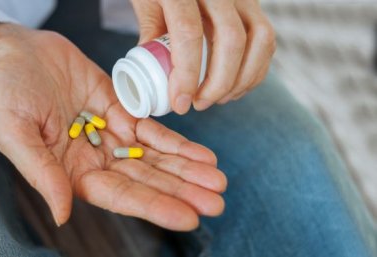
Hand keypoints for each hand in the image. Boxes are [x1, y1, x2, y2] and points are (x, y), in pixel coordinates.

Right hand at [0, 23, 225, 230]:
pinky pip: (154, 131)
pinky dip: (178, 142)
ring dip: (187, 169)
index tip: (187, 217)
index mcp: (74, 173)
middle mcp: (99, 160)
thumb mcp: (16, 134)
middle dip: (182, 191)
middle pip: (148, 180)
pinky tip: (202, 155)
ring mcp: (114, 136)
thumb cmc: (8, 92)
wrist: (18, 54)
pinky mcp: (123, 112)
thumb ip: (42, 174)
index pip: (121, 196)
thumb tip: (62, 214)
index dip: (154, 206)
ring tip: (217, 180)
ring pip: (157, 158)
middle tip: (216, 201)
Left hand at [131, 0, 275, 113]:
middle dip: (218, 84)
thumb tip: (159, 81)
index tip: (180, 103)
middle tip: (199, 104)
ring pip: (260, 40)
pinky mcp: (256, 5)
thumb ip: (151, 38)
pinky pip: (267, 40)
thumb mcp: (146, 5)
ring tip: (218, 99)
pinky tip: (235, 87)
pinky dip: (255, 70)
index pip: (189, 33)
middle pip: (231, 40)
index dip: (186, 75)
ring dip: (242, 80)